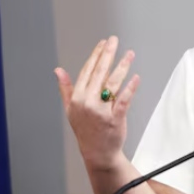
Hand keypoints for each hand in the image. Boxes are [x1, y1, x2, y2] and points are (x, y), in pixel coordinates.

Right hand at [55, 36, 139, 170]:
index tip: (102, 43)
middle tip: (114, 40)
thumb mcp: (70, 109)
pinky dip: (130, 88)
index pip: (86, 71)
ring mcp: (101, 111)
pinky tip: (136, 77)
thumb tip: (58, 70)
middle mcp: (87, 102)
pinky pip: (123, 100)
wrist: (97, 153)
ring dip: (122, 66)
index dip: (95, 55)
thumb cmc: (85, 130)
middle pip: (99, 73)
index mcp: (77, 98)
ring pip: (112, 83)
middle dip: (107, 54)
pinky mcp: (115, 119)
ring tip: (129, 54)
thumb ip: (65, 88)